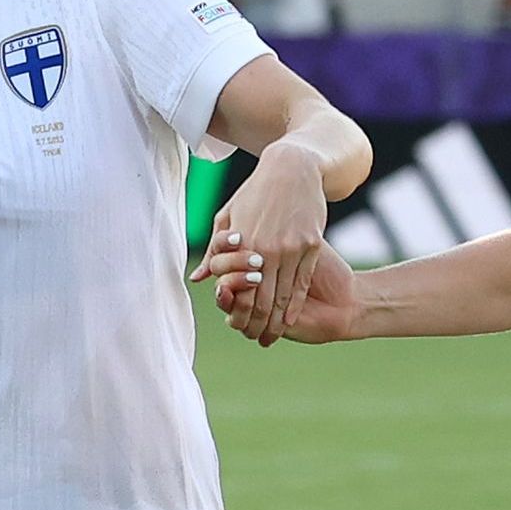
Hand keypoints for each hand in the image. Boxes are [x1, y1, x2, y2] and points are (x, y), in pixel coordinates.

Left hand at [198, 149, 335, 348]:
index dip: (241, 314)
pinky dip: (296, 302)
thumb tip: (198, 280)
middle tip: (260, 341)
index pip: (241, 290)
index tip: (241, 330)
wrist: (294, 168)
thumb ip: (214, 251)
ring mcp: (293, 248)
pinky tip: (292, 316)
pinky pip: (303, 281)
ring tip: (275, 335)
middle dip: (261, 324)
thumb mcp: (228, 216)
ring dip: (279, 319)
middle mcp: (268, 249)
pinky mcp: (312, 244)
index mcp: (243, 244)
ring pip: (285, 294)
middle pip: (264, 298)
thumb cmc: (256, 192)